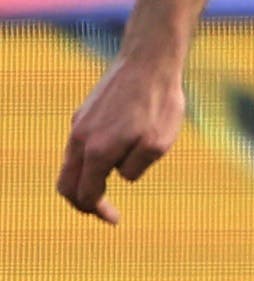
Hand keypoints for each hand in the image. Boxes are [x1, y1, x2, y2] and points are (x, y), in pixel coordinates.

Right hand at [56, 42, 181, 219]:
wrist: (149, 61)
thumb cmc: (159, 103)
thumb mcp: (158, 144)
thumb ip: (135, 168)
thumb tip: (119, 175)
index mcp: (97, 152)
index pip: (86, 194)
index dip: (98, 210)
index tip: (114, 219)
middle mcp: (80, 140)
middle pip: (66, 184)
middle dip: (82, 202)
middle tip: (102, 211)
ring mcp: (79, 124)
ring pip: (70, 164)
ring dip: (84, 180)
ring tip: (105, 187)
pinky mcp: (84, 113)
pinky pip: (80, 145)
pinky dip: (88, 160)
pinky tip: (108, 158)